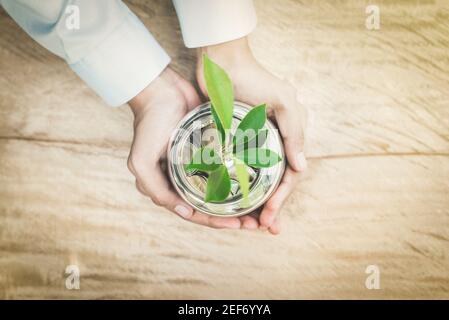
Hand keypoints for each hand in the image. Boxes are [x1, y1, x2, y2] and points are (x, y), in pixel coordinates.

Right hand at [127, 67, 259, 229]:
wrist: (162, 90)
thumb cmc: (149, 125)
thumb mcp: (142, 161)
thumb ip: (157, 190)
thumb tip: (185, 213)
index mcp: (169, 185)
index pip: (194, 212)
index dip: (215, 222)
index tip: (237, 225)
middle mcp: (185, 178)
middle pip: (213, 204)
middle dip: (234, 216)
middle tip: (255, 222)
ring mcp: (199, 163)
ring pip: (224, 189)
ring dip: (241, 201)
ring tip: (262, 208)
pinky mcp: (212, 148)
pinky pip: (229, 166)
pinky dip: (242, 177)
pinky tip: (258, 183)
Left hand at [197, 38, 307, 233]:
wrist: (220, 65)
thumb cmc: (252, 79)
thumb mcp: (282, 101)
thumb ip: (294, 132)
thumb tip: (301, 167)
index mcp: (289, 134)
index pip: (291, 174)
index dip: (283, 197)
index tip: (270, 216)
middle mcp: (274, 142)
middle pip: (276, 181)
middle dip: (273, 207)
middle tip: (264, 228)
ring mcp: (254, 144)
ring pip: (259, 180)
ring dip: (258, 202)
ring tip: (252, 224)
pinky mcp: (234, 142)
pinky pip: (241, 170)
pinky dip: (241, 187)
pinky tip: (236, 201)